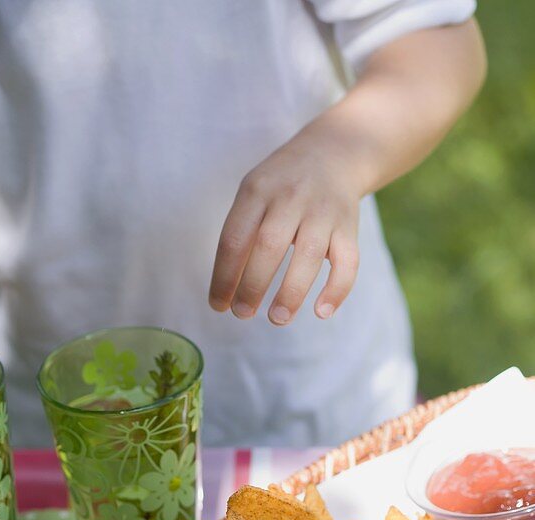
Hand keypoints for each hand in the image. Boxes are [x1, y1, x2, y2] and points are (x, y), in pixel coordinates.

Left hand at [209, 129, 361, 325]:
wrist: (334, 151)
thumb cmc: (282, 185)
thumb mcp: (254, 194)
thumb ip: (241, 234)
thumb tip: (228, 290)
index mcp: (258, 191)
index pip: (234, 239)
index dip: (224, 277)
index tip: (218, 306)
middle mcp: (291, 198)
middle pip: (269, 246)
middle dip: (253, 286)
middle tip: (242, 314)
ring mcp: (323, 211)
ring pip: (309, 255)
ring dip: (291, 292)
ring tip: (277, 318)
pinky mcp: (349, 226)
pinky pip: (348, 261)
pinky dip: (337, 289)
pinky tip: (321, 312)